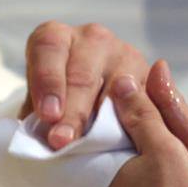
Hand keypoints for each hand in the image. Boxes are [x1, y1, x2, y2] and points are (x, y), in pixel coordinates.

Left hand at [23, 20, 148, 149]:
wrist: (86, 103)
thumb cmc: (55, 104)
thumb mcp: (38, 106)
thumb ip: (37, 118)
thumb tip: (41, 141)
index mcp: (56, 38)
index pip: (48, 50)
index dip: (47, 82)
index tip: (48, 115)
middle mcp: (92, 39)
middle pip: (82, 75)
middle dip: (73, 113)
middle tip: (63, 141)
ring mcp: (125, 55)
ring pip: (117, 90)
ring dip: (105, 123)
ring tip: (94, 148)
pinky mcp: (150, 78)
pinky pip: (145, 103)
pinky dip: (136, 125)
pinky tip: (125, 145)